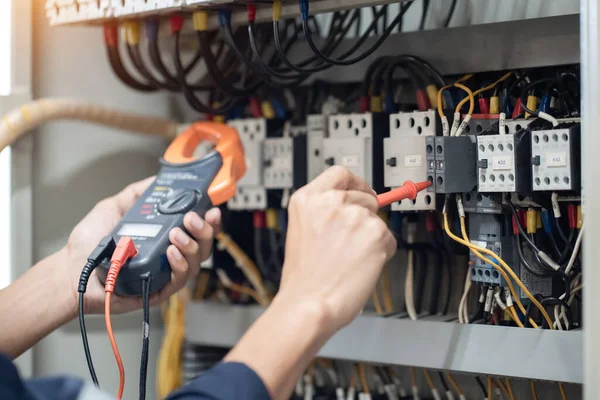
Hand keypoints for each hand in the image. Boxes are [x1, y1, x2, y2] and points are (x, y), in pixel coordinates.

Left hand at [64, 177, 221, 313]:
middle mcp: (169, 254)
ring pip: (195, 262)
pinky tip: (170, 252)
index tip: (210, 208)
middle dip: (204, 230)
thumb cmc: (89, 243)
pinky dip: (179, 265)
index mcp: (164, 235)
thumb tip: (157, 179)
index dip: (208, 219)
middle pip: (202, 245)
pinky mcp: (159, 290)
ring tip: (176, 234)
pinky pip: (179, 280)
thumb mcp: (114, 207)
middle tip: (191, 219)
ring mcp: (165, 273)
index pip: (195, 228)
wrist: (71, 269)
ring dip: (191, 245)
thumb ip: (137, 193)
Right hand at [278, 166, 396, 333]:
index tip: (362, 192)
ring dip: (371, 237)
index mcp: (307, 199)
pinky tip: (361, 266)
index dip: (355, 184)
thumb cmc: (303, 278)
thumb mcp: (302, 231)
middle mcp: (331, 201)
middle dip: (366, 215)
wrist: (309, 304)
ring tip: (350, 259)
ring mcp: (354, 215)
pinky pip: (389, 239)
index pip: (340, 173)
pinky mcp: (376, 233)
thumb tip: (351, 206)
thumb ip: (323, 212)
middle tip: (354, 240)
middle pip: (365, 194)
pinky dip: (381, 253)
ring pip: (378, 220)